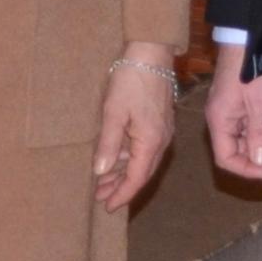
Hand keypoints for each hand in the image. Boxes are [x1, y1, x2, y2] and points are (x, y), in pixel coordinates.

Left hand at [93, 43, 176, 209]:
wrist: (150, 53)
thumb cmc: (131, 80)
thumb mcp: (113, 112)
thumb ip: (108, 144)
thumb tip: (101, 171)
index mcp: (151, 142)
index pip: (136, 179)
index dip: (122, 194)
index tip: (107, 206)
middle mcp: (160, 141)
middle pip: (141, 173)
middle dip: (120, 187)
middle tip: (100, 197)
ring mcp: (161, 132)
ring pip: (142, 161)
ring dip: (123, 172)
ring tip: (102, 182)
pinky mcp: (158, 122)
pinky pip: (143, 149)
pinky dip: (128, 158)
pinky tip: (115, 158)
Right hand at [203, 43, 261, 179]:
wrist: (247, 38)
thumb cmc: (252, 68)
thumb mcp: (260, 105)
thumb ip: (259, 134)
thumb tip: (260, 162)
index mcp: (219, 120)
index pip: (226, 158)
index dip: (247, 170)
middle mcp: (221, 118)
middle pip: (235, 150)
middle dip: (257, 155)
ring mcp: (229, 110)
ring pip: (243, 139)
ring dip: (261, 142)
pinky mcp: (238, 102)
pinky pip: (247, 125)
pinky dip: (261, 130)